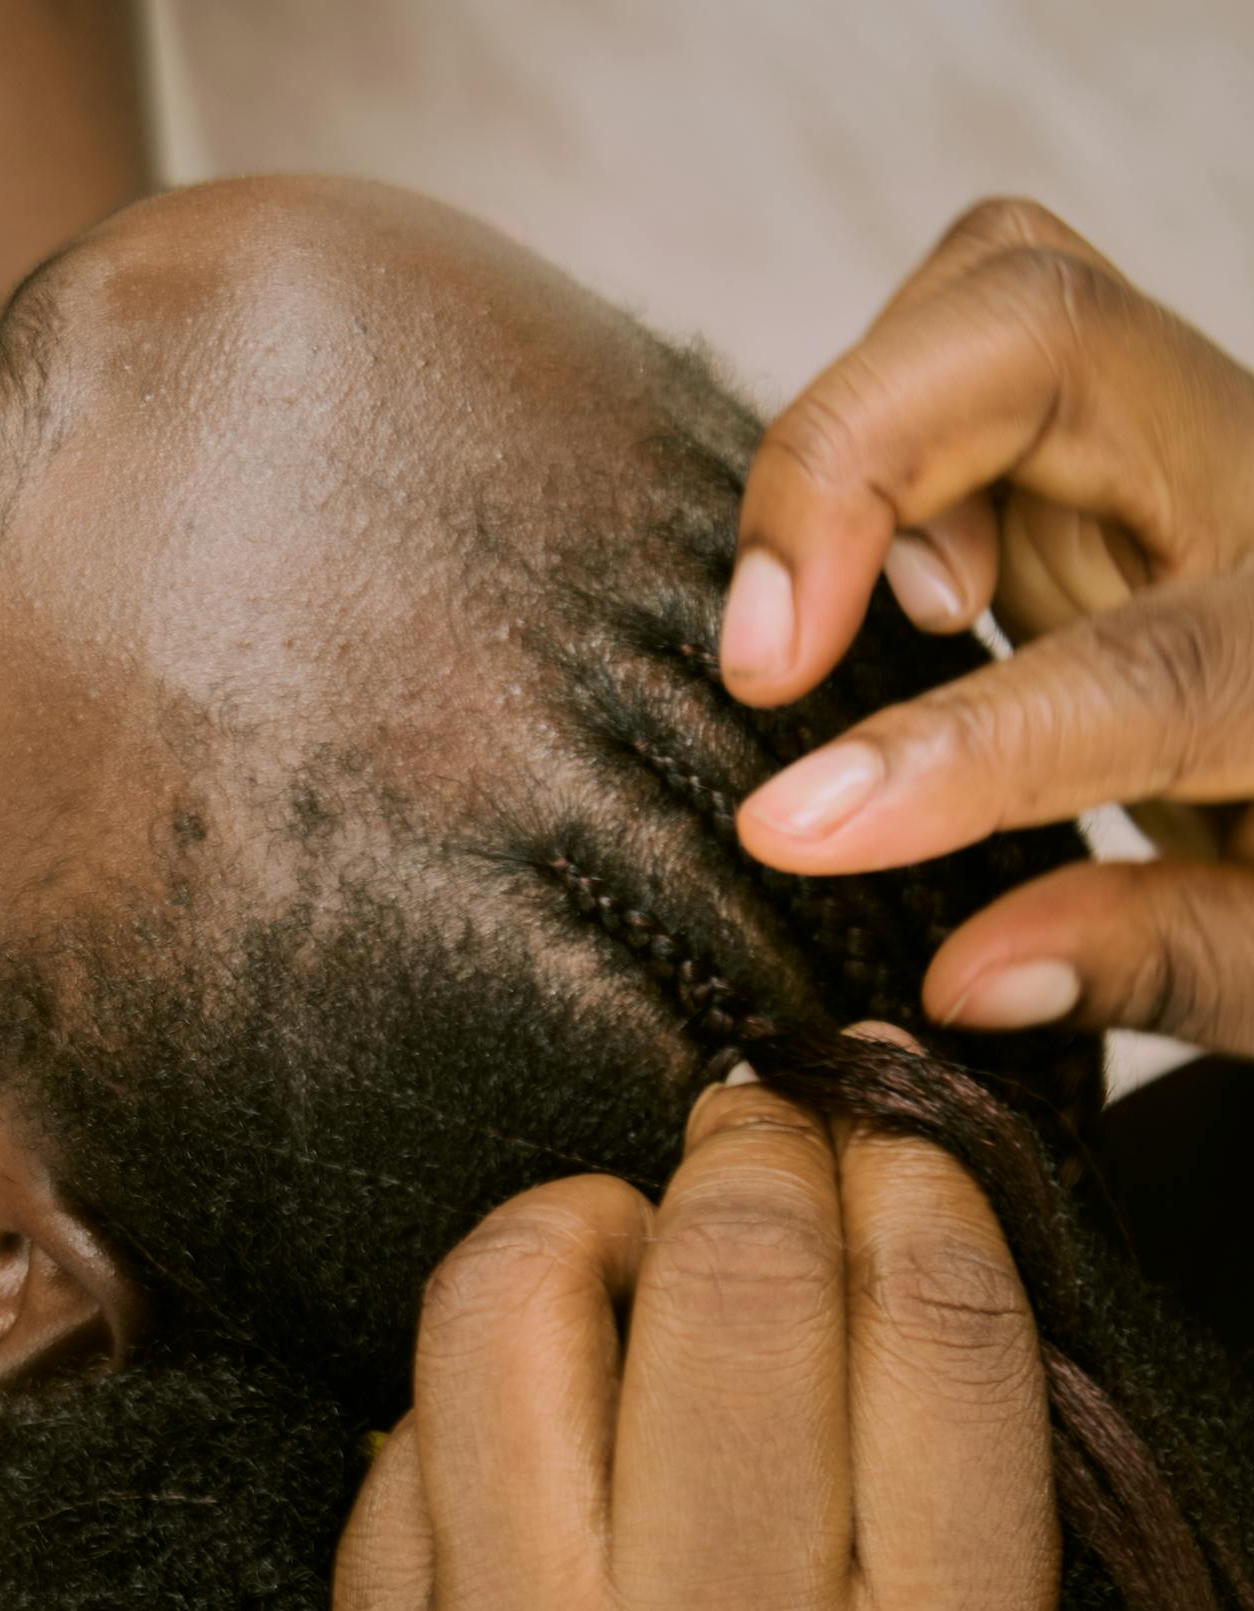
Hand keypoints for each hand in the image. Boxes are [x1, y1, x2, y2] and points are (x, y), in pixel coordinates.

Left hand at [324, 1038, 1061, 1610]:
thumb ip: (946, 1435)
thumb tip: (859, 1166)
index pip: (938, 1334)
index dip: (911, 1174)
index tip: (880, 1136)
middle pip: (735, 1281)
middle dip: (751, 1149)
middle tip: (752, 1136)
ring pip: (515, 1292)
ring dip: (585, 1215)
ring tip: (627, 1257)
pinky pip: (415, 1401)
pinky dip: (494, 1362)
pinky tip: (546, 1422)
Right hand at [719, 198, 1253, 1054]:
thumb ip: (1162, 962)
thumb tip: (965, 981)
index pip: (1136, 672)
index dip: (949, 751)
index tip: (791, 828)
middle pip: (1046, 328)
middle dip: (850, 460)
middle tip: (764, 657)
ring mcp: (1184, 439)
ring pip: (993, 291)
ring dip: (856, 437)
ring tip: (830, 623)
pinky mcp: (1110, 439)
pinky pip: (961, 349)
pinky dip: (870, 446)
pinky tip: (873, 588)